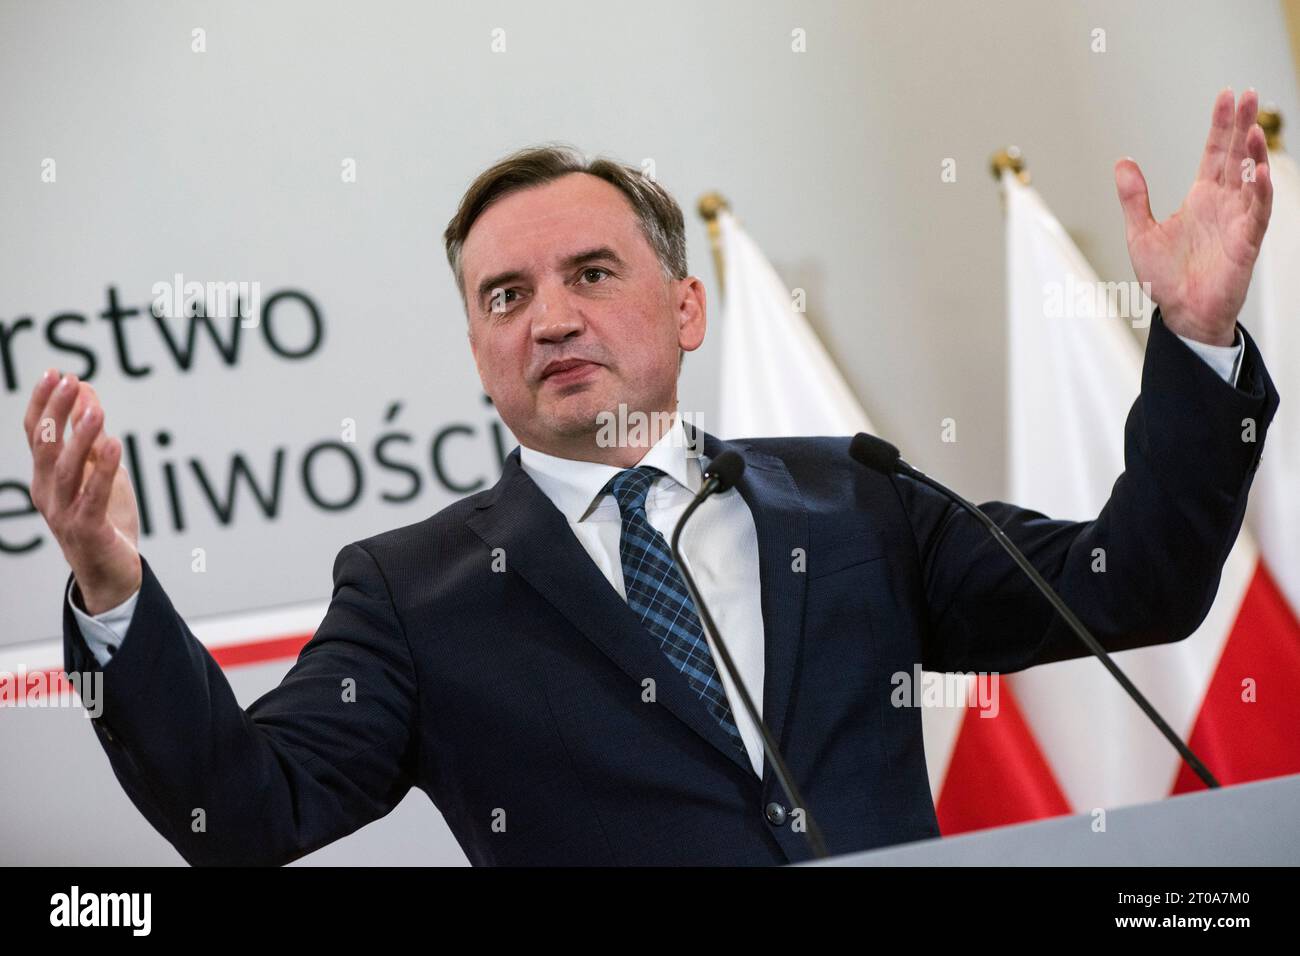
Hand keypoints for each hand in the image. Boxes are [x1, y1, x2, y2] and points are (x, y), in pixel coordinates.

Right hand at [23, 369, 141, 613]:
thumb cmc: (104, 520)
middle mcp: (47, 493)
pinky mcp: (87, 530)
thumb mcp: (99, 471)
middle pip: (45, 446)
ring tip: (95, 408)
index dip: (44, 403)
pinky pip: (92, 497)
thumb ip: (91, 437)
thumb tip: (87, 392)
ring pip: (66, 469)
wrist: (112, 574)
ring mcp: (64, 513)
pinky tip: (113, 445)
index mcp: (46, 477)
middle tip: (70, 381)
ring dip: (80, 436)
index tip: (57, 374)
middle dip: (56, 411)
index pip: (36, 434)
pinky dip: (102, 470)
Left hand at [1115, 88, 1272, 345]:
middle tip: (1248, 95)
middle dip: (1242, 126)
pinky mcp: (1246, 241)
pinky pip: (1258, 212)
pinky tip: (1260, 172)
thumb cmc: (1164, 278)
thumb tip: (1122, 161)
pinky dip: (1261, 192)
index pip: (1215, 152)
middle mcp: (1223, 203)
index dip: (1220, 125)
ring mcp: (1238, 220)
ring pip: (1253, 179)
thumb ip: (1134, 197)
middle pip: (1237, 156)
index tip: (1226, 96)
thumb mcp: (1140, 232)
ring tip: (1253, 129)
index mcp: (1201, 197)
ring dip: (1255, 154)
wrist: (1180, 313)